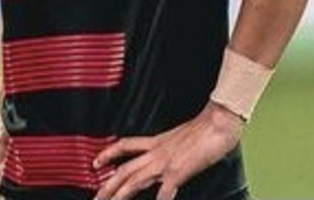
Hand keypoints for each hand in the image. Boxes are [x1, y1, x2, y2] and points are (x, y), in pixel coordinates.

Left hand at [91, 103, 244, 199]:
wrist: (218, 121)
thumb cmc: (206, 127)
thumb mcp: (182, 135)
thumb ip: (173, 145)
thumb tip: (172, 153)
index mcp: (158, 142)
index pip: (125, 145)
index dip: (108, 153)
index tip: (96, 162)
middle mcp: (157, 152)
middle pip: (125, 170)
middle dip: (108, 185)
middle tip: (96, 197)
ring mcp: (166, 163)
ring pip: (134, 181)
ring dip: (120, 195)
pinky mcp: (178, 172)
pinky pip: (164, 193)